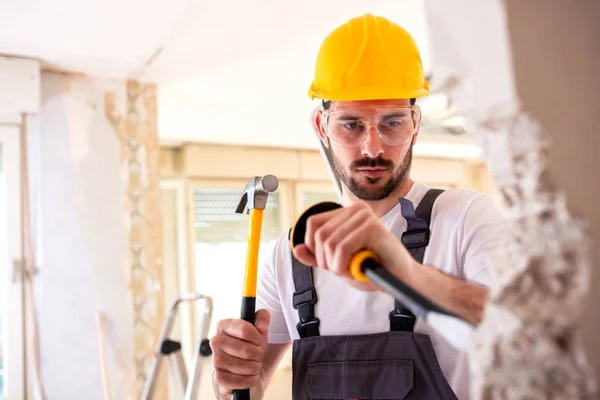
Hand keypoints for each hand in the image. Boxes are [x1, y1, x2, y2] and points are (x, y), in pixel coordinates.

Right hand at [210, 309, 269, 395]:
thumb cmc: (250, 346)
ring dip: (256, 367)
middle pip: (247, 350)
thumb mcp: (259, 330)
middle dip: (259, 355)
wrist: (242, 369)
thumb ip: (262, 318)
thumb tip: (261, 325)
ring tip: (254, 365)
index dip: (258, 337)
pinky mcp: (219, 378)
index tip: (259, 340)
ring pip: (247, 366)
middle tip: (258, 355)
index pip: (244, 329)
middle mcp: (216, 342)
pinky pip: (242, 380)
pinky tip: (250, 376)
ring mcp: (216, 360)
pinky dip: (251, 380)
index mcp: (224, 326)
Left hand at [293, 202, 414, 291]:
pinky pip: (342, 247)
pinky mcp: (372, 226)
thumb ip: (317, 256)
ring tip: (351, 270)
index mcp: (346, 213)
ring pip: (329, 242)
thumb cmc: (371, 270)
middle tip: (341, 270)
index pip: (313, 224)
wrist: (400, 279)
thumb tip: (296, 249)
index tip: (327, 262)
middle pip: (319, 234)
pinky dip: (342, 264)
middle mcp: (355, 209)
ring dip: (335, 265)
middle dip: (325, 260)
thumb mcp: (338, 263)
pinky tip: (355, 270)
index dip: (313, 247)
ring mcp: (364, 215)